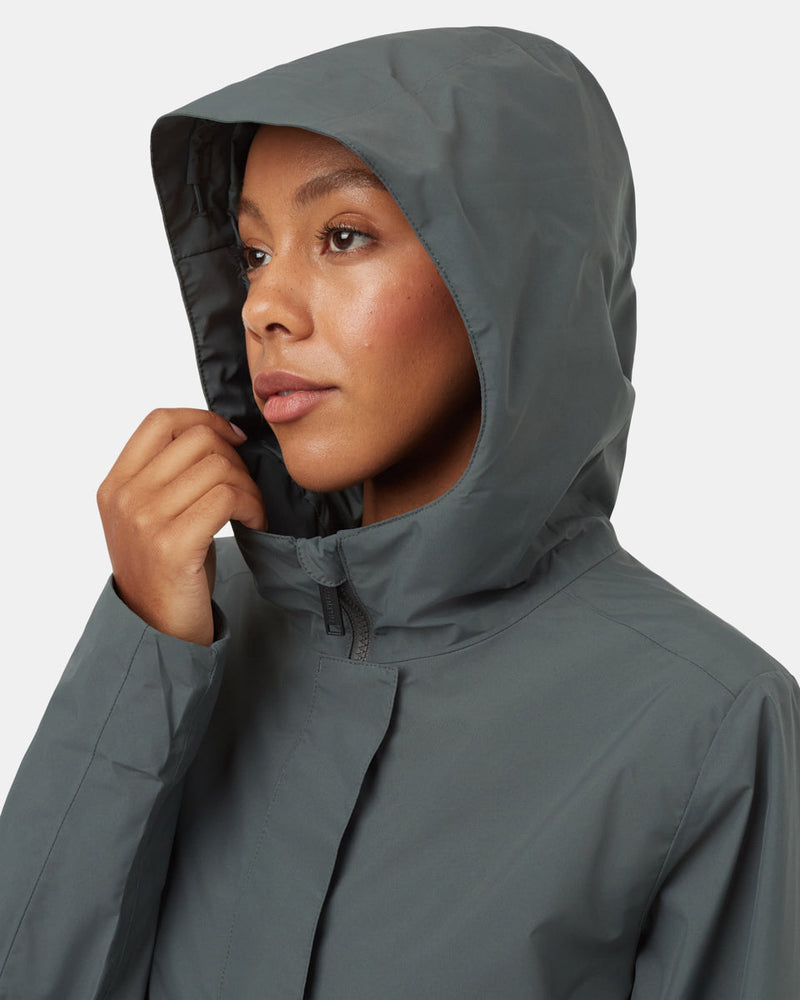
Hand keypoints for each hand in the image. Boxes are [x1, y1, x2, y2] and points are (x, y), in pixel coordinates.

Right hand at [97, 408, 266, 645]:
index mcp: (116, 484)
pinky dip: (252, 506)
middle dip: (236, 458)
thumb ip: (169, 475)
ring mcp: (146, 520)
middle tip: (246, 486)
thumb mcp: (153, 515)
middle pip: (198, 439)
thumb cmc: (166, 569)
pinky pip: (227, 497)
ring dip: (249, 486)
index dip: (204, 419)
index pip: (161, 421)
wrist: (157, 628)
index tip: (233, 439)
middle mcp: (126, 497)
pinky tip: (254, 523)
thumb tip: (219, 434)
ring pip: (218, 467)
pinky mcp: (174, 544)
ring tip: (251, 509)